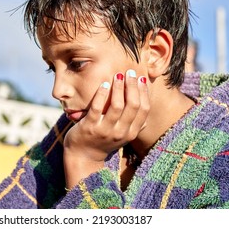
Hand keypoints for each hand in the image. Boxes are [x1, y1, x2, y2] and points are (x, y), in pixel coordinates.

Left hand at [63, 69, 149, 188]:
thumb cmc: (103, 141)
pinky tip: (103, 84)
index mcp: (131, 133)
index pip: (144, 110)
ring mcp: (105, 131)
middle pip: (133, 106)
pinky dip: (102, 95)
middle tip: (130, 72)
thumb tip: (145, 106)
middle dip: (132, 86)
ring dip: (119, 88)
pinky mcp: (90, 128)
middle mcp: (121, 133)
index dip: (144, 92)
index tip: (141, 79)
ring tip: (118, 75)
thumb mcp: (122, 135)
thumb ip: (133, 123)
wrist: (83, 157)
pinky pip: (98, 108)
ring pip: (117, 106)